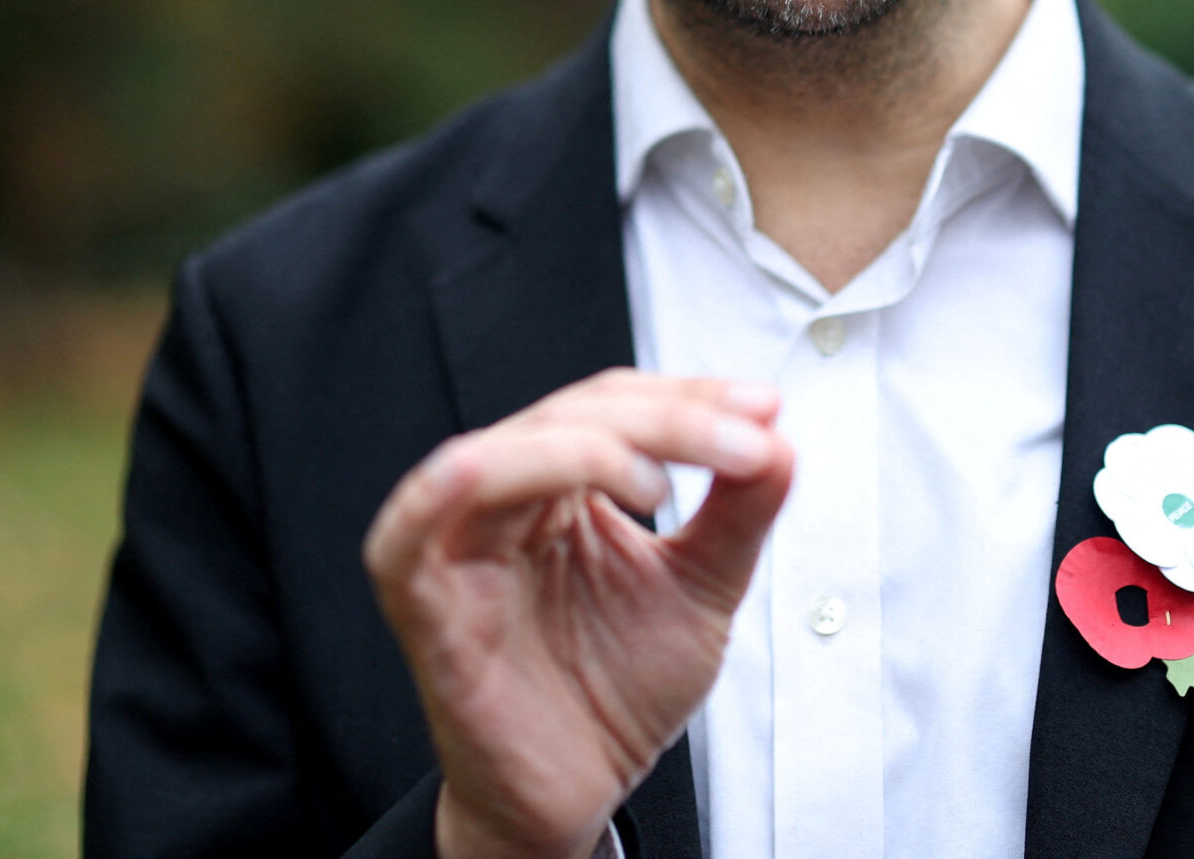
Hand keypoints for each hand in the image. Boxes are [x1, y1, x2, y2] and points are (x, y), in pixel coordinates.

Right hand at [364, 368, 793, 858]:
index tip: (764, 409)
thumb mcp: (700, 589)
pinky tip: (549, 481)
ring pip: (505, 455)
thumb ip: (738, 513)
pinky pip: (414, 529)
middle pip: (568, 417)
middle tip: (747, 443)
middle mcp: (503, 502)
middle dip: (668, 419)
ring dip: (593, 448)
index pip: (612, 404)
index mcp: (558, 485)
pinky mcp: (424, 605)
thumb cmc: (617, 691)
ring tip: (663, 485)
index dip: (688, 395)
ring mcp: (455, 548)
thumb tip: (779, 438)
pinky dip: (461, 485)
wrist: (579, 796)